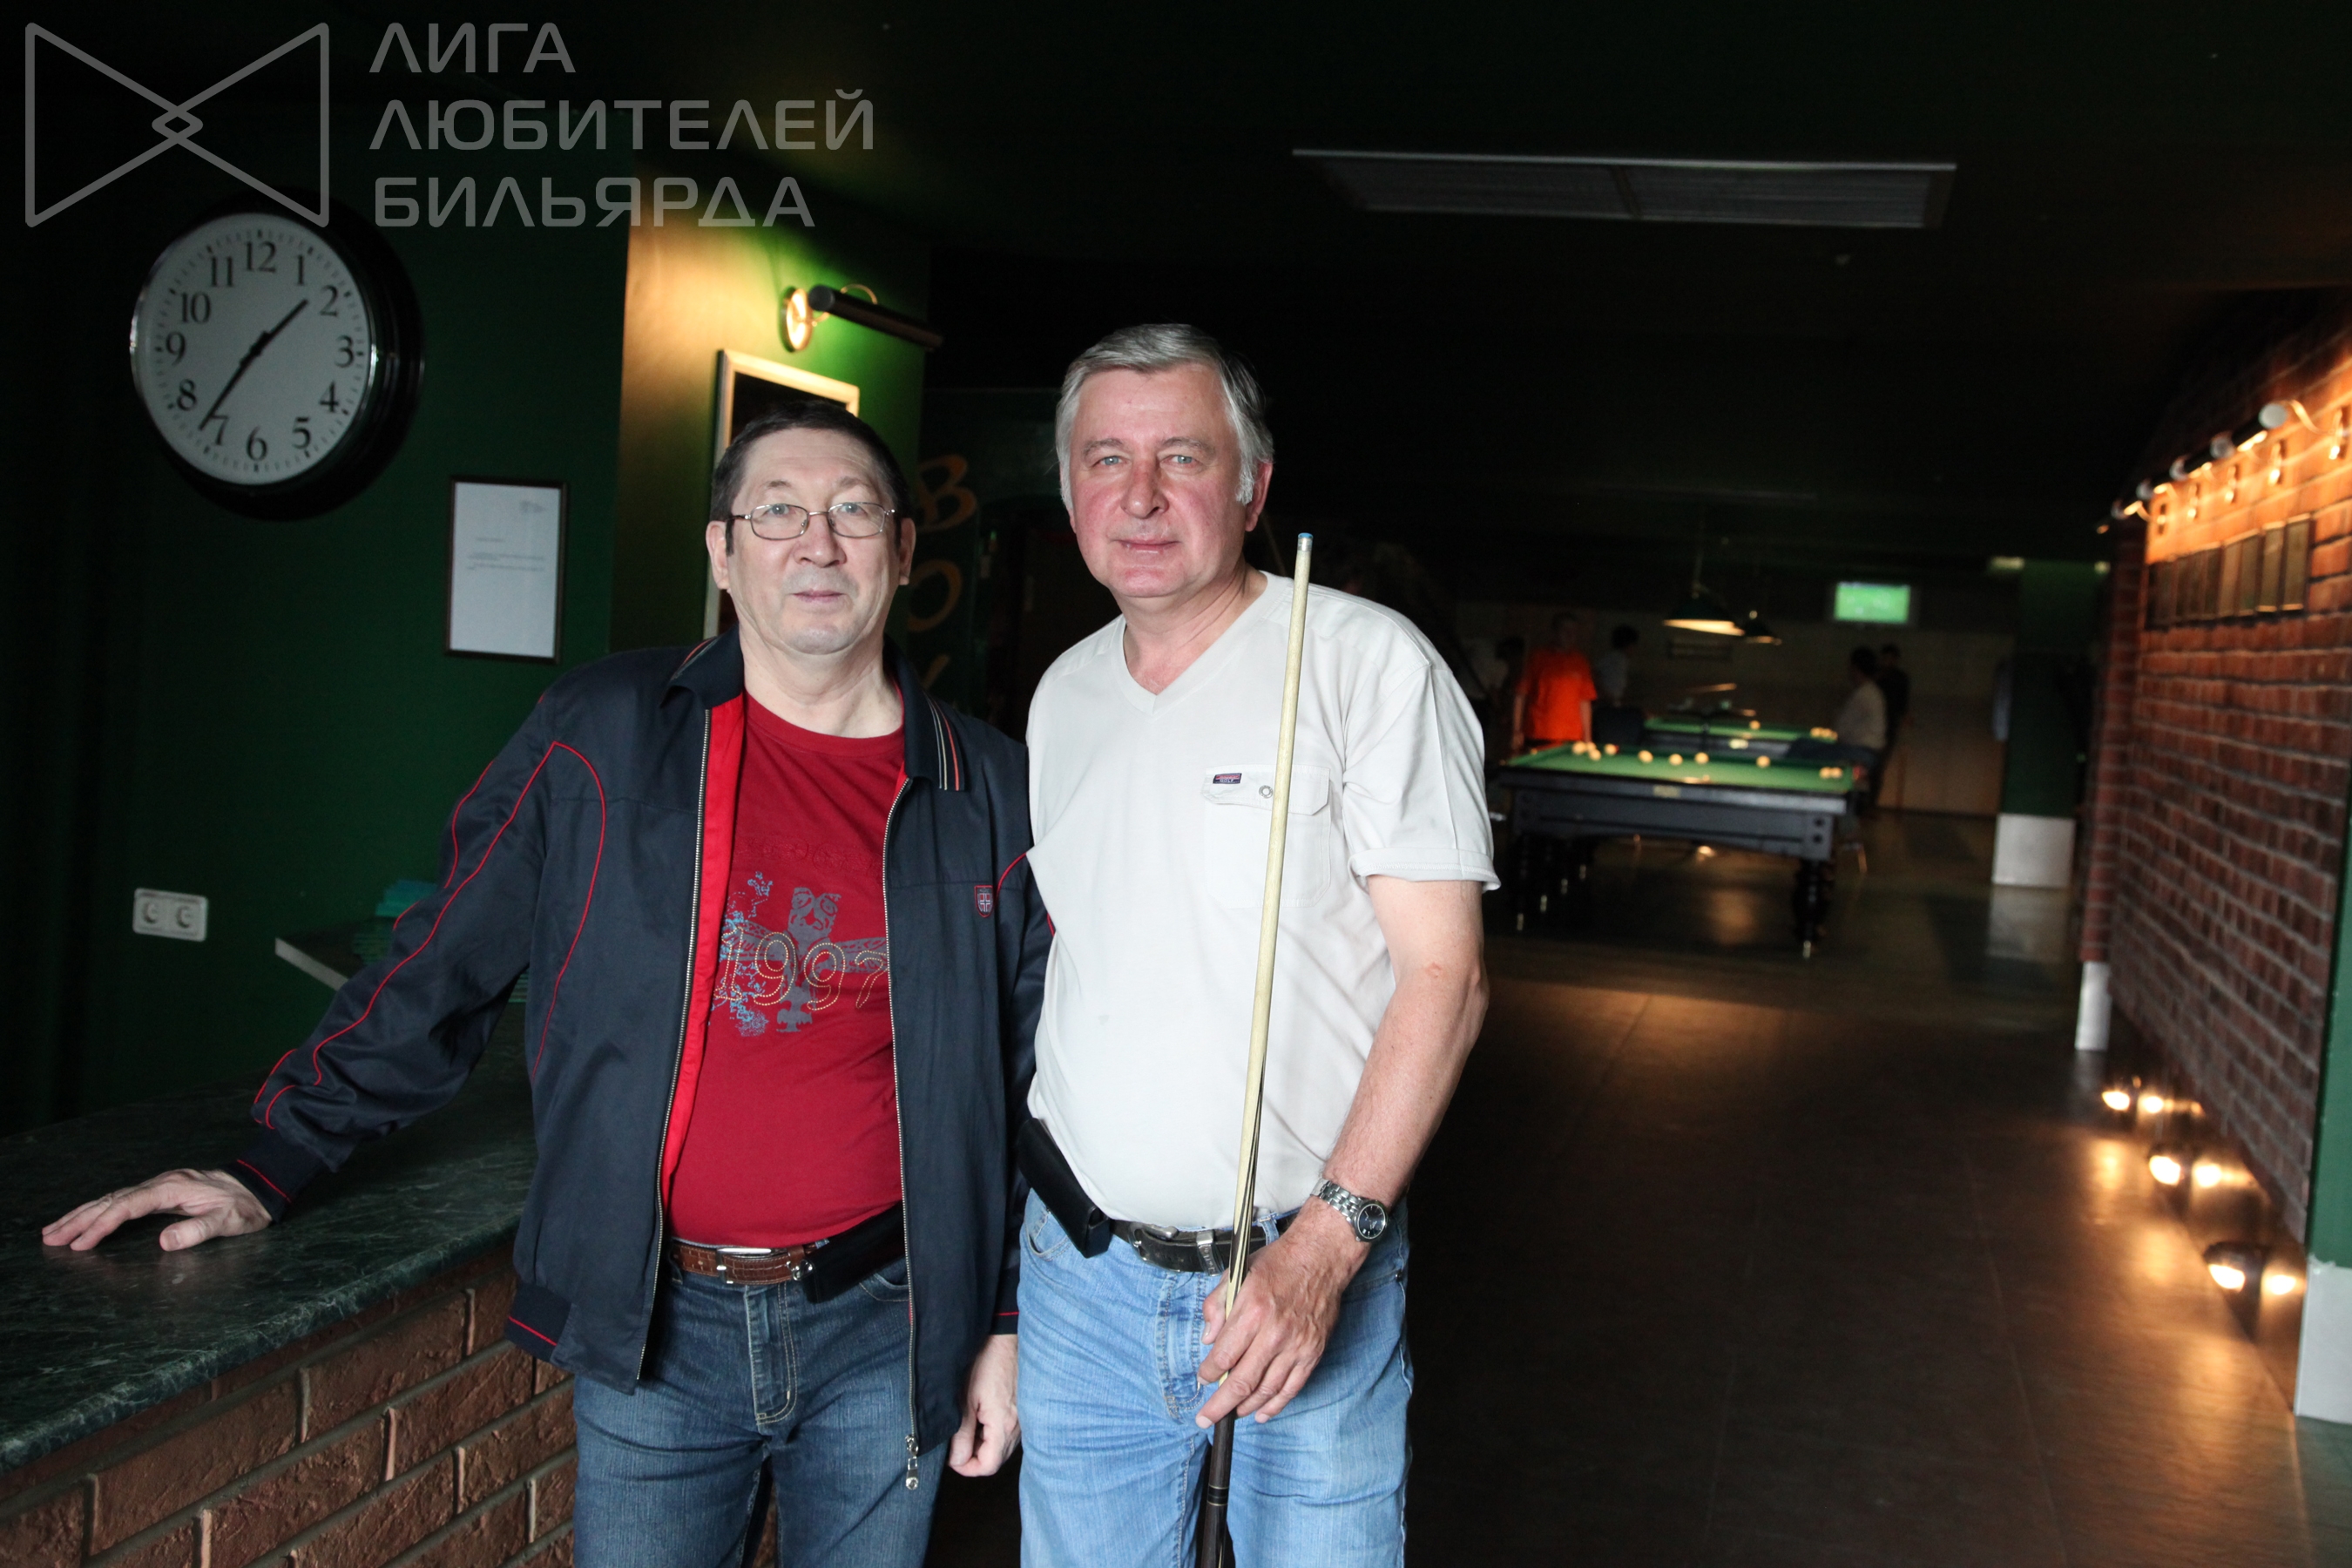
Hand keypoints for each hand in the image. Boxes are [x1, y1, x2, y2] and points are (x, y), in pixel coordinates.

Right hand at [42, 1169, 271, 1252]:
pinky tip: (86, 1219)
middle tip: (50, 1238)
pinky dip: (100, 1210)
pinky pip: (123, 1200)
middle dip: (79, 1219)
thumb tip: (163, 1242)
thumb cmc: (246, 1207)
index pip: (128, 1207)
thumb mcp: (228, 1221)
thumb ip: (198, 1231)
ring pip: (113, 1198)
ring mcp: (160, 1186)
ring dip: (83, 1214)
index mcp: (173, 1188)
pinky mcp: (162, 1192)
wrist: (261, 1186)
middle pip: (112, 1200)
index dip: (102, 1225)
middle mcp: (162, 1183)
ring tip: (55, 1230)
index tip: (81, 1244)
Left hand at [949, 1333, 1019, 1475]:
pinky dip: (992, 1433)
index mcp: (1004, 1425)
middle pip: (995, 1460)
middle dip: (973, 1457)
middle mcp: (1018, 1426)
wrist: (1005, 1337)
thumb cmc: (985, 1362)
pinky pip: (1007, 1434)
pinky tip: (980, 1416)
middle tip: (955, 1441)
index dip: (966, 1467)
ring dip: (983, 1444)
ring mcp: (1023, 1419)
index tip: (951, 1456)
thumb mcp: (964, 1399)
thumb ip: (961, 1434)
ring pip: (1001, 1448)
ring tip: (967, 1424)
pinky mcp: (1023, 1410)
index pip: (988, 1466)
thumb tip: (957, 1460)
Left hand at [1195, 1202, 1363, 1425]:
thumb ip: (1216, 1305)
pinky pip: (1292, 1388)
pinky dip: (1275, 1406)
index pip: (1223, 1356)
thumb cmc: (1278, 1263)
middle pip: (1241, 1382)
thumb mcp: (1236, 1274)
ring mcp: (1296, 1346)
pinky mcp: (1312, 1353)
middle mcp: (1274, 1333)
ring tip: (1230, 1415)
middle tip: (1205, 1418)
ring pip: (1266, 1390)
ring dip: (1245, 1408)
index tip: (1202, 1379)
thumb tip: (1209, 1339)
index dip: (1208, 1373)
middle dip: (1219, 1405)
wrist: (1321, 1257)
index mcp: (1251, 1311)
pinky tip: (1261, 1414)